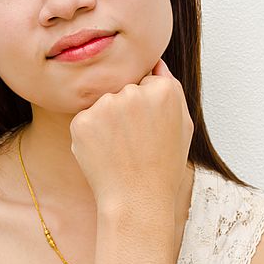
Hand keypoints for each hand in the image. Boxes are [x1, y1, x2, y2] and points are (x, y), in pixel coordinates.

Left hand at [69, 57, 193, 212]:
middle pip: (123, 90)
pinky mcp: (81, 121)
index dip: (147, 108)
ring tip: (121, 150)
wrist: (138, 200)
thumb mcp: (182, 125)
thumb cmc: (163, 166)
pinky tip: (105, 153)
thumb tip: (155, 62)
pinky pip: (85, 120)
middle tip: (136, 143)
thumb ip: (171, 88)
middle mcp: (133, 92)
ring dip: (107, 122)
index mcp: (163, 90)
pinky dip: (90, 135)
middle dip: (126, 111)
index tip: (151, 130)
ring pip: (103, 104)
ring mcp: (105, 106)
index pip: (146, 82)